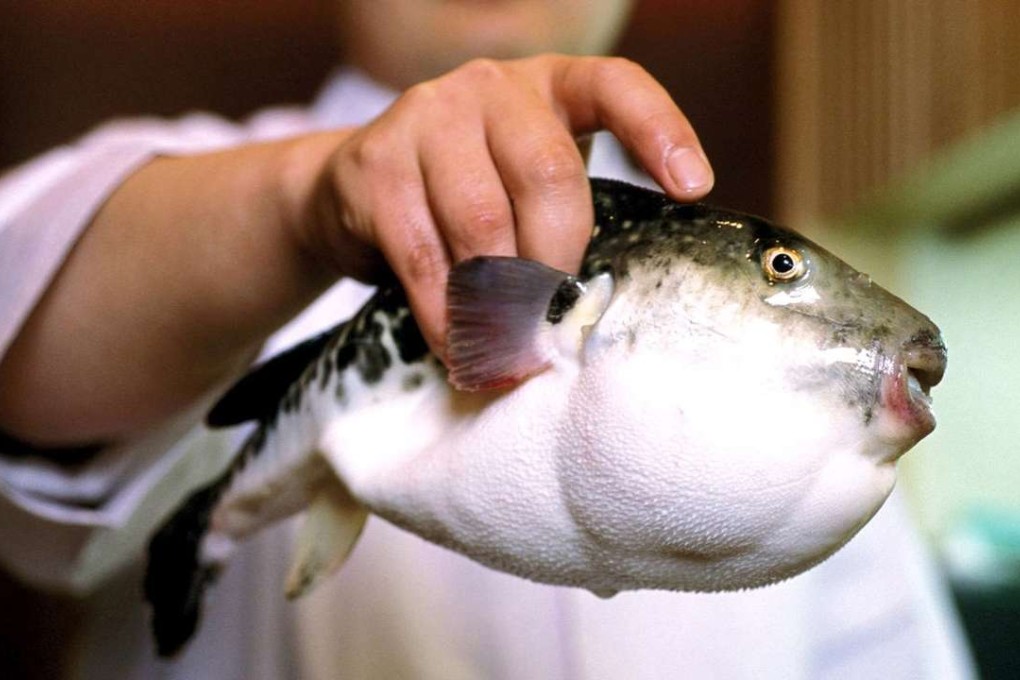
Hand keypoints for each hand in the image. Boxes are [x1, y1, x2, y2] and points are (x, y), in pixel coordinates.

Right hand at [304, 54, 712, 357]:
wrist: (352, 186)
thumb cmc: (464, 193)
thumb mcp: (521, 181)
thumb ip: (559, 215)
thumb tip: (590, 313)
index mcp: (548, 85)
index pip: (616, 86)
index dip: (660, 131)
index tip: (693, 190)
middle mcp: (490, 87)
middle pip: (547, 174)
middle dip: (557, 260)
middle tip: (553, 317)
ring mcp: (426, 117)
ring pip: (482, 221)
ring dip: (501, 300)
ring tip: (509, 349)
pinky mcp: (375, 164)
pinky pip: (424, 257)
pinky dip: (447, 315)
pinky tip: (459, 346)